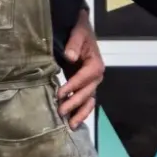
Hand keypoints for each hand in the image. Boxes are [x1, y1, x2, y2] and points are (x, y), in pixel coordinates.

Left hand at [58, 9, 103, 126]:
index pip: (84, 78)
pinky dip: (81, 111)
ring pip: (88, 101)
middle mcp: (97, 76)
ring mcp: (92, 83)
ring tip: (70, 125)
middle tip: (60, 112)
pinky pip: (86, 101)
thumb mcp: (78, 32)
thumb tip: (70, 56)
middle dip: (74, 103)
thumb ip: (74, 43)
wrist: (82, 30)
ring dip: (80, 113)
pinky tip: (73, 121)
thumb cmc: (79, 31)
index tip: (59, 94)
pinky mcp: (86, 86)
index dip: (72, 86)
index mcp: (96, 64)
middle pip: (86, 93)